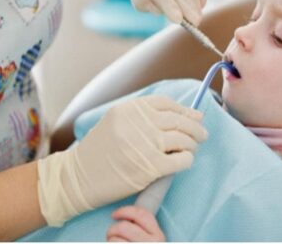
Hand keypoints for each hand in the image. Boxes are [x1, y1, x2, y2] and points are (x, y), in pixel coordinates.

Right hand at [37, 96, 206, 226]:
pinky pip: (181, 160)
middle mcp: (139, 123)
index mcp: (129, 109)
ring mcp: (146, 144)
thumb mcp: (114, 122)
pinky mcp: (151, 166)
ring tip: (193, 148)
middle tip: (202, 134)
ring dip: (193, 144)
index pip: (166, 104)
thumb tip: (180, 115)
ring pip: (184, 139)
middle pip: (179, 120)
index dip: (184, 110)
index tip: (195, 115)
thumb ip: (140, 116)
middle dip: (195, 127)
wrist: (78, 177)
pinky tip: (185, 161)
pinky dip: (187, 160)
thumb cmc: (97, 152)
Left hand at [107, 205, 165, 241]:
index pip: (142, 214)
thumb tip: (125, 214)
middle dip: (112, 229)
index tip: (114, 214)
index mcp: (158, 235)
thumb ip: (142, 227)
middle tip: (111, 235)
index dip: (125, 210)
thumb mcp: (149, 238)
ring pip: (115, 239)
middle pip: (124, 227)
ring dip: (111, 241)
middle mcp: (153, 243)